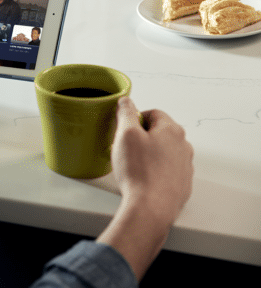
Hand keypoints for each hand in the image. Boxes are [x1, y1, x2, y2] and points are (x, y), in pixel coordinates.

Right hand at [113, 97, 193, 228]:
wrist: (151, 207)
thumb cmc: (139, 172)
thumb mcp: (125, 134)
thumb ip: (126, 112)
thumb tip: (126, 101)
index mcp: (172, 130)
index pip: (153, 112)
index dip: (134, 118)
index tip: (124, 129)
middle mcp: (183, 146)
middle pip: (159, 132)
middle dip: (141, 137)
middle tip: (125, 148)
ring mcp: (185, 166)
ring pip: (163, 152)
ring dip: (148, 155)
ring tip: (133, 166)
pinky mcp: (182, 184)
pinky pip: (166, 170)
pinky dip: (154, 172)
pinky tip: (142, 179)